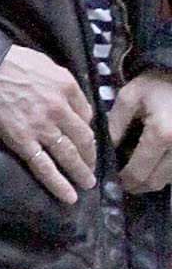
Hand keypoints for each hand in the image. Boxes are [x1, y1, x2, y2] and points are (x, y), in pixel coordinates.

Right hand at [0, 43, 96, 204]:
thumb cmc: (12, 62)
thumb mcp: (47, 64)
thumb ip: (63, 84)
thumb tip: (72, 104)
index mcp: (67, 88)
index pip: (87, 114)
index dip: (86, 128)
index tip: (84, 138)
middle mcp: (60, 110)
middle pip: (83, 138)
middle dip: (90, 155)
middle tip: (91, 166)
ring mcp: (42, 128)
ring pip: (69, 155)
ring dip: (81, 172)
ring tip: (87, 184)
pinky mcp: (23, 142)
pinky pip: (44, 167)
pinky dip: (58, 184)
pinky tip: (68, 196)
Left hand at [110, 70, 171, 194]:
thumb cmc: (155, 84)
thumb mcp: (129, 98)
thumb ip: (114, 125)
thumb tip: (103, 150)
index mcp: (161, 135)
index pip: (139, 171)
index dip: (124, 180)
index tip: (113, 178)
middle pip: (155, 182)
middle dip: (137, 184)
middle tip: (123, 179)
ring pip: (168, 181)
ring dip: (152, 179)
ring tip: (138, 168)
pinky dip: (165, 172)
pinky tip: (154, 162)